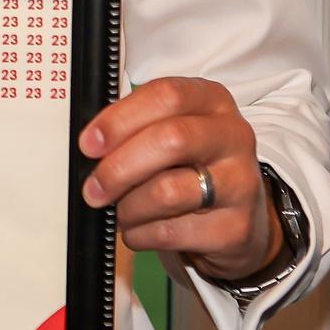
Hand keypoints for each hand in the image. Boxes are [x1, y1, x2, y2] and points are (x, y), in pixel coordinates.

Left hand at [78, 75, 283, 281]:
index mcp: (212, 101)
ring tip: (119, 211)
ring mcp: (240, 183)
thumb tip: (91, 146)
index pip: (166, 96)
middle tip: (93, 188)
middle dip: (119, 167)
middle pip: (171, 140)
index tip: (89, 144)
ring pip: (168, 191)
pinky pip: (170, 231)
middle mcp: (233, 136)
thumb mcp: (172, 131)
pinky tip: (139, 230)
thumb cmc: (190, 166)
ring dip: (129, 206)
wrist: (239, 218)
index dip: (121, 119)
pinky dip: (140, 233)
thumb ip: (136, 128)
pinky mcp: (235, 228)